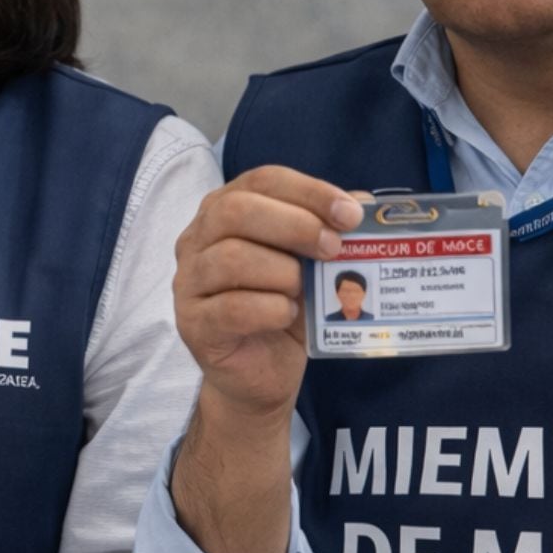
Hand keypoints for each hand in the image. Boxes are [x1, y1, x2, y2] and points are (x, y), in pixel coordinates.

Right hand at [172, 166, 362, 417]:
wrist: (261, 372)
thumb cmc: (283, 308)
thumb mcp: (310, 265)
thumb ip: (328, 232)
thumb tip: (364, 204)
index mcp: (225, 210)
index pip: (262, 180)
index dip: (309, 191)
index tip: (350, 214)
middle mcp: (197, 239)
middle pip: (236, 211)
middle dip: (295, 225)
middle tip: (333, 249)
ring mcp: (188, 282)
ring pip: (230, 258)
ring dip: (283, 272)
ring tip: (306, 291)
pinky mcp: (192, 324)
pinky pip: (231, 308)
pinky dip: (271, 309)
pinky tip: (288, 316)